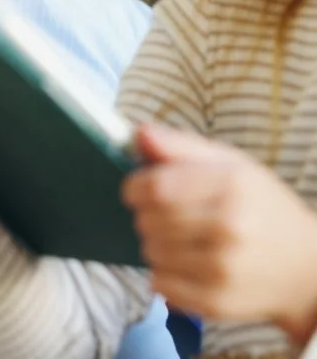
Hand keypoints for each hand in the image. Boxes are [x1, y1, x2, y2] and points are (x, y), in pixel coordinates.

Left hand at [122, 124, 316, 343]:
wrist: (303, 266)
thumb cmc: (259, 205)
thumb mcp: (229, 162)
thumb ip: (179, 145)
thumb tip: (139, 133)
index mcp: (229, 185)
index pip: (156, 187)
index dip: (135, 186)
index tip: (137, 187)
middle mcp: (228, 228)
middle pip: (149, 219)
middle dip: (147, 213)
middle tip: (167, 212)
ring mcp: (222, 269)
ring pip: (150, 252)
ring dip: (155, 242)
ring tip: (181, 237)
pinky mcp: (215, 302)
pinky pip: (160, 285)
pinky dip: (163, 272)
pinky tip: (185, 262)